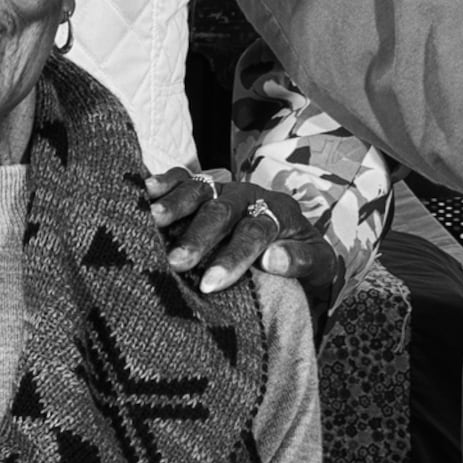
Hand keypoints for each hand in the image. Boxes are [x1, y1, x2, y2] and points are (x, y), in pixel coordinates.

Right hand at [145, 168, 338, 295]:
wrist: (296, 245)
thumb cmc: (303, 261)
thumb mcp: (319, 265)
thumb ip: (302, 260)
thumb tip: (272, 258)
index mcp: (278, 212)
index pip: (255, 231)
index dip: (233, 256)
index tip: (212, 283)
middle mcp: (248, 196)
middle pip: (222, 210)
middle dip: (198, 236)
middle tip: (176, 262)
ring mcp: (224, 189)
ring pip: (200, 190)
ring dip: (175, 204)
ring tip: (152, 219)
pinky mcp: (204, 189)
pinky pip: (184, 179)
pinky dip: (165, 182)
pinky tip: (143, 188)